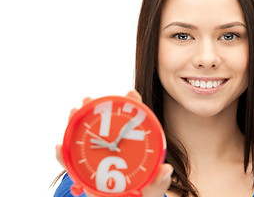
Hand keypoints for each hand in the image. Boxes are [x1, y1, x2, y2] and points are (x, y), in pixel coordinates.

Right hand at [55, 91, 172, 196]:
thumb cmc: (140, 193)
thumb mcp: (151, 189)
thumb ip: (158, 182)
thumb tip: (166, 169)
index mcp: (133, 150)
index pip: (133, 125)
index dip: (133, 106)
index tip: (131, 93)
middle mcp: (114, 150)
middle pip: (104, 126)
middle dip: (95, 110)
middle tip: (88, 100)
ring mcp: (99, 159)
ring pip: (86, 139)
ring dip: (77, 125)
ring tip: (72, 114)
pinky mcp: (85, 172)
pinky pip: (72, 163)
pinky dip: (64, 155)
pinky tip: (60, 148)